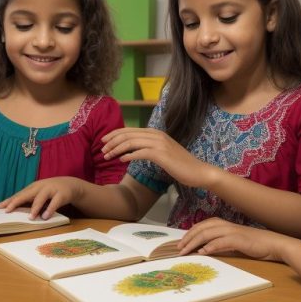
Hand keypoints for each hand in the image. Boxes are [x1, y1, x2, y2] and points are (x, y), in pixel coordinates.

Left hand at [0, 177, 82, 219]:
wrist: (70, 184)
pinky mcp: (61, 194)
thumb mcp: (38, 194)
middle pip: (26, 194)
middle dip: (16, 202)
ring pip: (41, 198)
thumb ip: (28, 200)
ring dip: (35, 207)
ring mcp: (51, 190)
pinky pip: (55, 203)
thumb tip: (12, 209)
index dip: (8, 201)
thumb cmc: (50, 191)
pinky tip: (45, 217)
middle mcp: (40, 187)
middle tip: (7, 211)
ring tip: (30, 217)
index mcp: (32, 188)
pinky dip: (50, 209)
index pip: (18, 195)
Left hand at [101, 128, 216, 187]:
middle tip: (102, 149)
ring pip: (131, 142)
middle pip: (128, 134)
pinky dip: (128, 155)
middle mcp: (156, 135)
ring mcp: (159, 143)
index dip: (115, 134)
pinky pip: (140, 152)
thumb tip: (132, 150)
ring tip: (107, 156)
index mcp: (155, 133)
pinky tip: (121, 160)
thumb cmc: (180, 165)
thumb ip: (149, 148)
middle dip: (112, 141)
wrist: (198, 171)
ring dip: (117, 149)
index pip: (130, 130)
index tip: (104, 141)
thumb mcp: (163, 153)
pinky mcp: (161, 154)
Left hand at [177, 217, 290, 260]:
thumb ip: (221, 244)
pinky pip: (221, 242)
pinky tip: (203, 252)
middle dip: (188, 238)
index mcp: (225, 224)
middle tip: (178, 248)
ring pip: (208, 233)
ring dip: (194, 242)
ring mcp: (233, 231)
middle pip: (201, 228)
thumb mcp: (235, 243)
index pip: (202, 225)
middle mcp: (227, 225)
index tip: (181, 243)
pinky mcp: (239, 239)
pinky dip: (210, 246)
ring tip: (185, 251)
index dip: (190, 233)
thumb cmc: (256, 245)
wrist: (275, 244)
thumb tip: (206, 250)